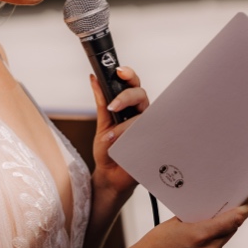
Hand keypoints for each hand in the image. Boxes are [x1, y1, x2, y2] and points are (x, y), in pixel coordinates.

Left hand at [90, 67, 149, 199]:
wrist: (111, 175)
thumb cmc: (108, 150)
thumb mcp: (102, 123)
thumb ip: (101, 101)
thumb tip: (94, 78)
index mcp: (129, 106)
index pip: (133, 84)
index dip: (128, 75)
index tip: (119, 71)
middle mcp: (141, 114)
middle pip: (141, 95)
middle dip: (127, 97)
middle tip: (113, 107)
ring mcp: (148, 127)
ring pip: (145, 115)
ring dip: (125, 126)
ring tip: (110, 137)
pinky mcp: (153, 141)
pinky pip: (148, 134)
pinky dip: (132, 139)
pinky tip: (123, 146)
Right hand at [130, 201, 247, 247]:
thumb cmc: (154, 244)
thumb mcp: (175, 223)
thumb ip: (198, 218)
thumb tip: (214, 211)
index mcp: (200, 235)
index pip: (233, 220)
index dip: (242, 210)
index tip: (245, 204)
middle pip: (229, 231)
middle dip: (226, 221)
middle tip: (221, 212)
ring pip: (222, 243)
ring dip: (216, 236)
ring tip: (198, 234)